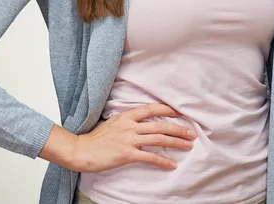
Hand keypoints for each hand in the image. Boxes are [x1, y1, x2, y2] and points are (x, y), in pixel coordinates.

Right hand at [72, 103, 196, 171]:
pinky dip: (162, 161)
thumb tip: (137, 121)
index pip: (151, 109)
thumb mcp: (111, 122)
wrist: (81, 150)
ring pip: (158, 139)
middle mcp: (130, 125)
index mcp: (126, 116)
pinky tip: (172, 165)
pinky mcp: (127, 154)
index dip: (167, 110)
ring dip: (175, 143)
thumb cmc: (95, 138)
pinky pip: (149, 157)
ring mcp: (129, 139)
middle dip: (178, 129)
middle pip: (160, 125)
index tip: (179, 112)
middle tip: (191, 133)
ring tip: (188, 146)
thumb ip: (126, 121)